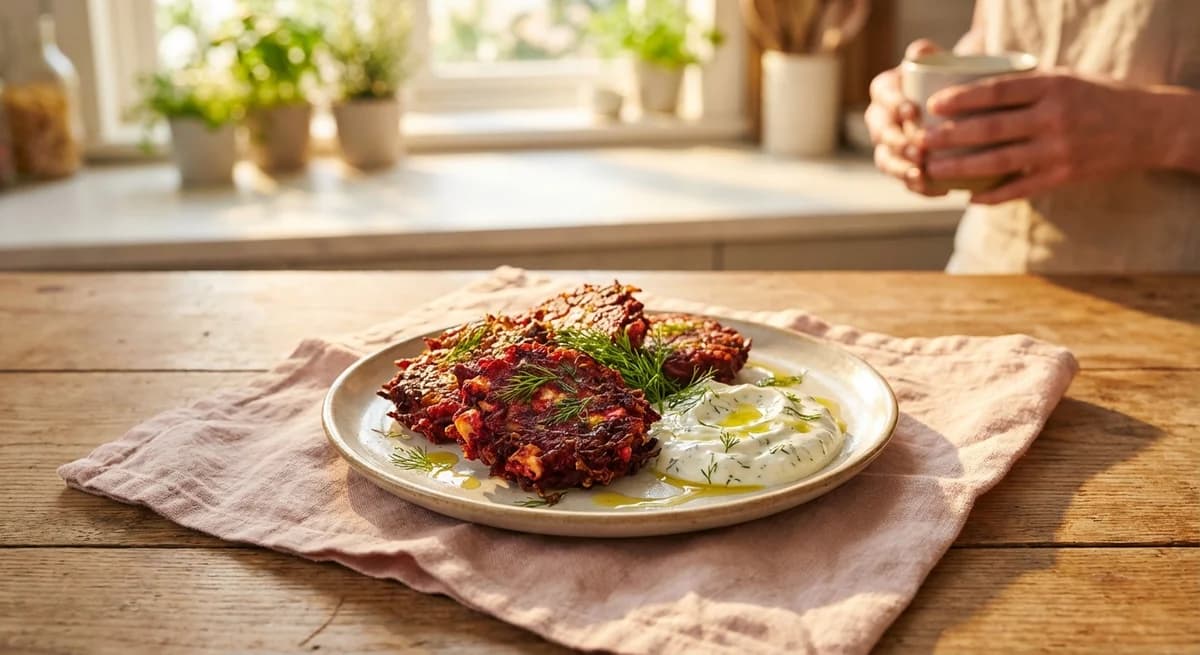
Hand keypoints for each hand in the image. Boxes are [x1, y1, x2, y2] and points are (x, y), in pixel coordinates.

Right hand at [865, 39, 943, 195]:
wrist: (958, 103)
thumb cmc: (946, 76)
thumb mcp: (937, 60)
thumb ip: (927, 53)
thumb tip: (920, 51)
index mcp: (884, 92)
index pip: (882, 98)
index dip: (893, 106)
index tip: (912, 110)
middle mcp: (881, 121)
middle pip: (882, 135)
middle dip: (897, 144)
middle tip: (919, 148)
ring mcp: (890, 148)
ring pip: (887, 162)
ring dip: (902, 170)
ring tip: (922, 174)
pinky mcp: (906, 168)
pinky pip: (908, 183)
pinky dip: (923, 189)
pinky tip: (942, 190)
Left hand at [920, 71, 1157, 204]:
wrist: (1148, 127)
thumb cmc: (1096, 97)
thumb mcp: (1064, 79)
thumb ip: (1024, 85)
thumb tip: (972, 89)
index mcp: (1052, 86)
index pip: (997, 91)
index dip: (962, 98)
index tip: (933, 104)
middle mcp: (1053, 118)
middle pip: (990, 129)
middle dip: (949, 137)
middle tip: (920, 141)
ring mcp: (1058, 150)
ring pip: (998, 162)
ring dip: (960, 169)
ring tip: (932, 170)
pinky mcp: (1063, 176)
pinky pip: (1019, 189)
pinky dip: (992, 196)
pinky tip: (968, 198)